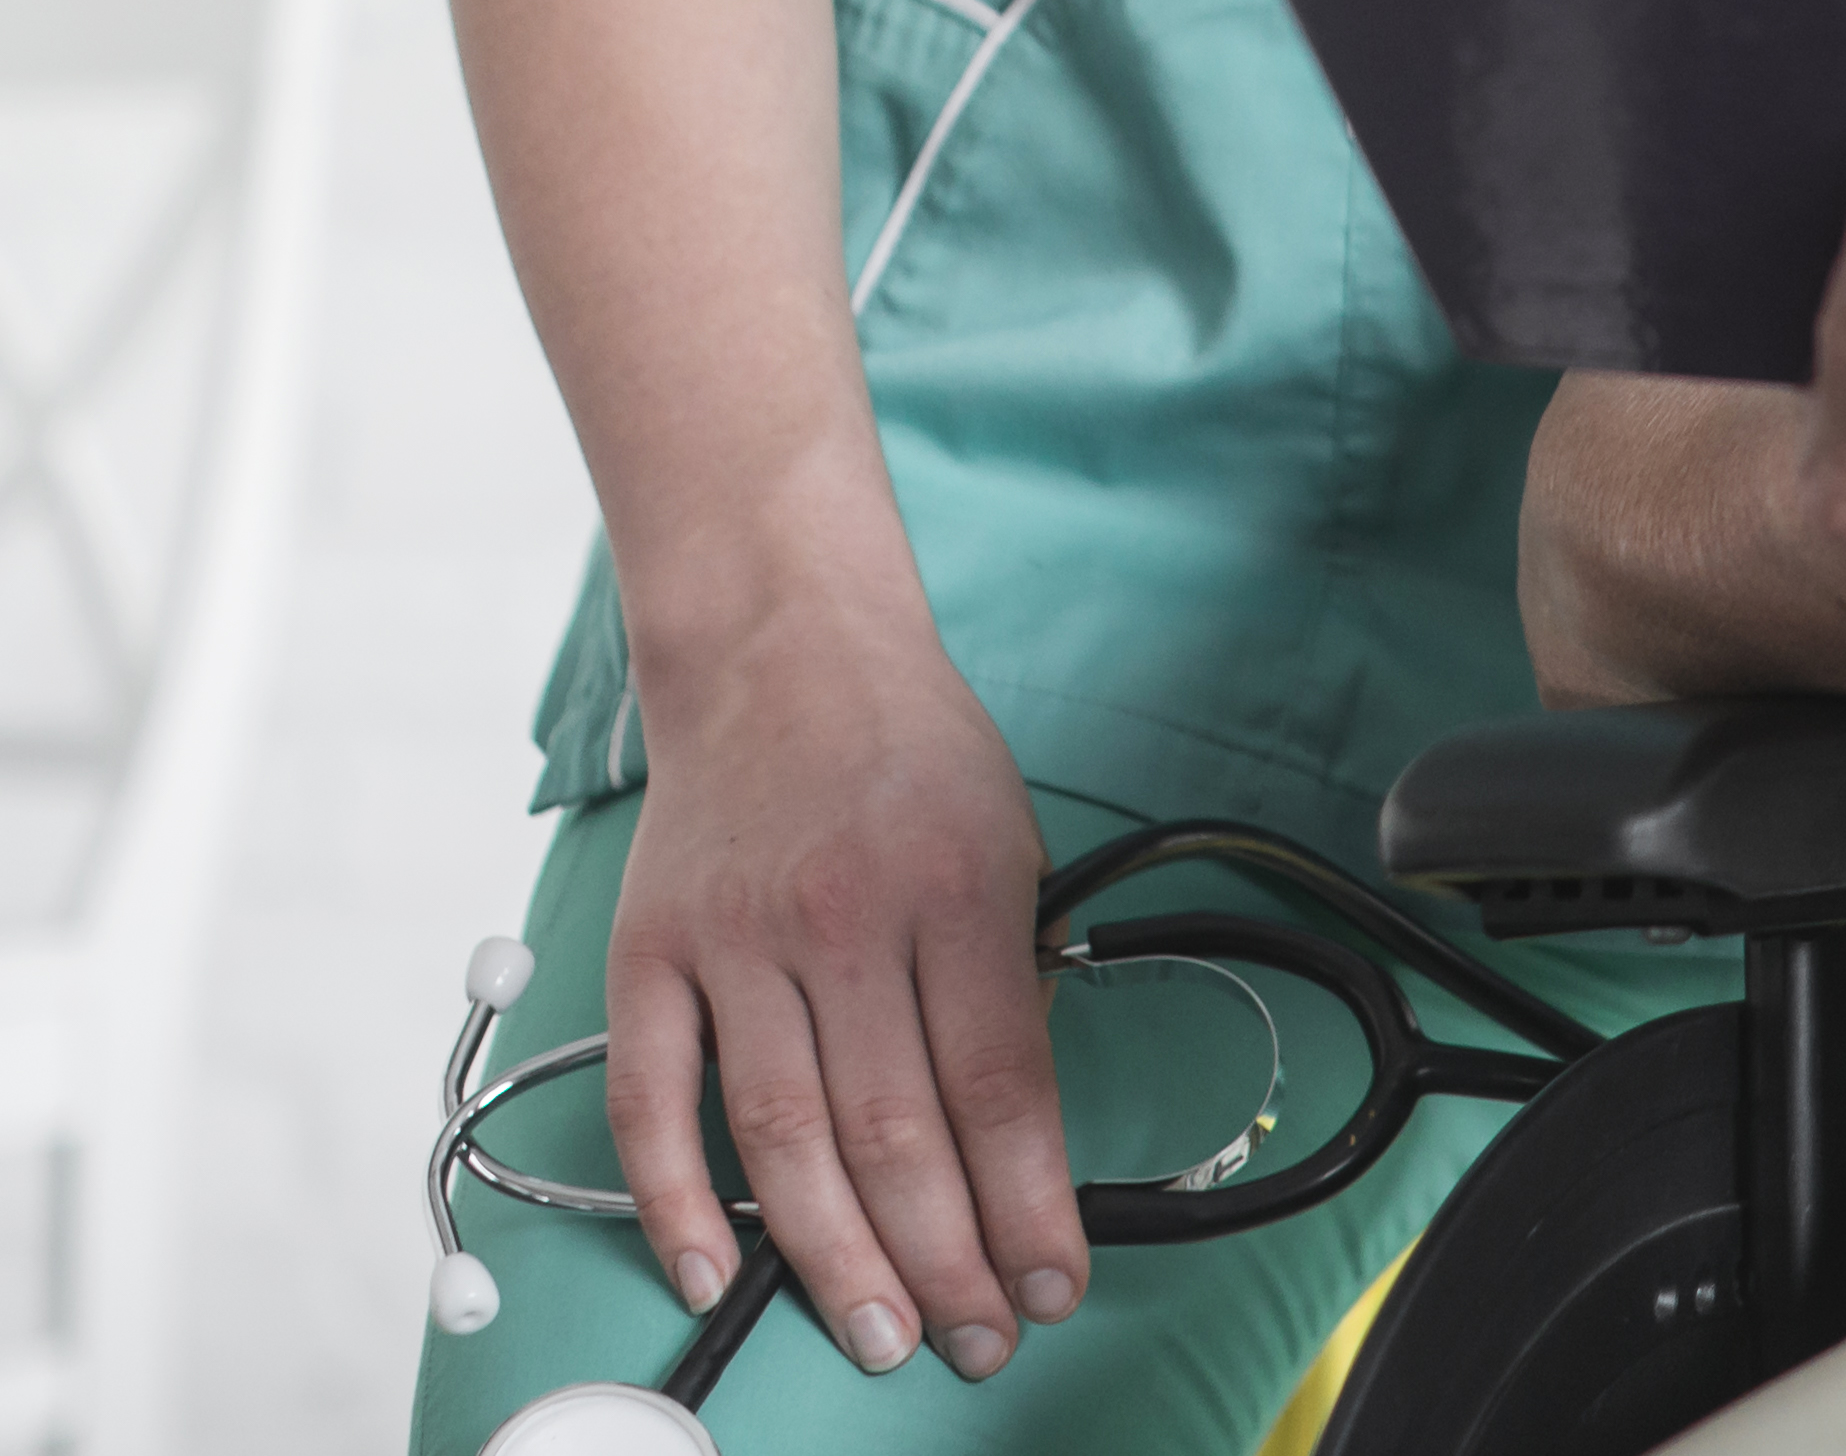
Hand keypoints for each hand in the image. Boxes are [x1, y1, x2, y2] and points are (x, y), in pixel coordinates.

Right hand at [604, 606, 1082, 1376]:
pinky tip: (709, 1276)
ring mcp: (736, 942)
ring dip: (834, 1260)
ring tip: (884, 1335)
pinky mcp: (649, 955)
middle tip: (974, 1339)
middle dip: (945, 1259)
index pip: (1001, 1084)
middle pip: (896, 1132)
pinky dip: (673, 1203)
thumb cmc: (909, 751)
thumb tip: (1020, 1134)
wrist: (782, 649)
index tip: (1054, 1284)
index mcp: (955, 887)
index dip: (1029, 1203)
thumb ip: (1011, 976)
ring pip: (782, 1139)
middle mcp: (843, 920)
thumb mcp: (1009, 839)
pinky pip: (652, 1105)